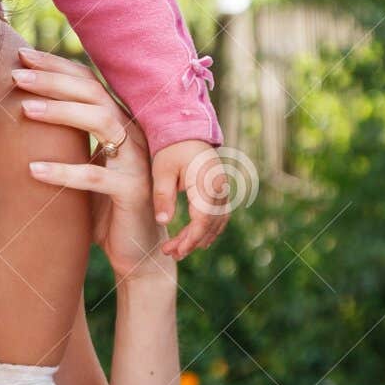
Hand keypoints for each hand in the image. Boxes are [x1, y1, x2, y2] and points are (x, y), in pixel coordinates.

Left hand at [12, 49, 170, 285]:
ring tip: (25, 110)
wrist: (137, 252)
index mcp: (118, 123)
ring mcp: (136, 161)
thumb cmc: (104, 207)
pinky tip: (32, 169)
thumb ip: (64, 141)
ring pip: (100, 122)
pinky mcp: (134, 191)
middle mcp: (132, 134)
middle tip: (17, 74)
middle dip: (53, 80)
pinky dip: (62, 172)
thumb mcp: (82, 165)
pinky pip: (95, 176)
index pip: (88, 82)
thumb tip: (19, 112)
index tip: (22, 55)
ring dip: (60, 113)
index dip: (56, 67)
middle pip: (92, 93)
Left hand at [152, 139, 229, 260]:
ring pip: (216, 222)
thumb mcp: (162, 171)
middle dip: (192, 242)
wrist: (186, 130)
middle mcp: (221, 189)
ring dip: (200, 238)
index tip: (174, 251)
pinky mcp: (220, 191)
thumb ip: (163, 196)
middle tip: (171, 253)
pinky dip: (207, 229)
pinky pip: (218, 216)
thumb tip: (164, 222)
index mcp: (208, 184)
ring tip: (178, 251)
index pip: (203, 220)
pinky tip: (194, 239)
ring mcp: (223, 190)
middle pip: (210, 225)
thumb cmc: (171, 149)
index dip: (190, 239)